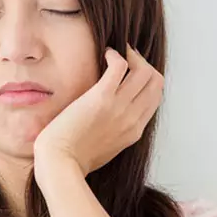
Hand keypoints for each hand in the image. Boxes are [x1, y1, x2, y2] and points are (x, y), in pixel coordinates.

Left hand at [33, 44, 163, 179]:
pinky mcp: (101, 98)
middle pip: (156, 82)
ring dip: (133, 56)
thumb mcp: (106, 148)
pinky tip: (106, 55)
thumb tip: (111, 118)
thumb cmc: (75, 158)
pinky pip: (120, 66)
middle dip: (144, 65)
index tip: (134, 73)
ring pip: (143, 71)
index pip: (155, 98)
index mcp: (134, 131)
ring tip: (118, 54)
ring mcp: (119, 108)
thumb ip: (116, 132)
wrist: (60, 163)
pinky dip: (116, 55)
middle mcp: (132, 119)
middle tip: (129, 59)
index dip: (148, 81)